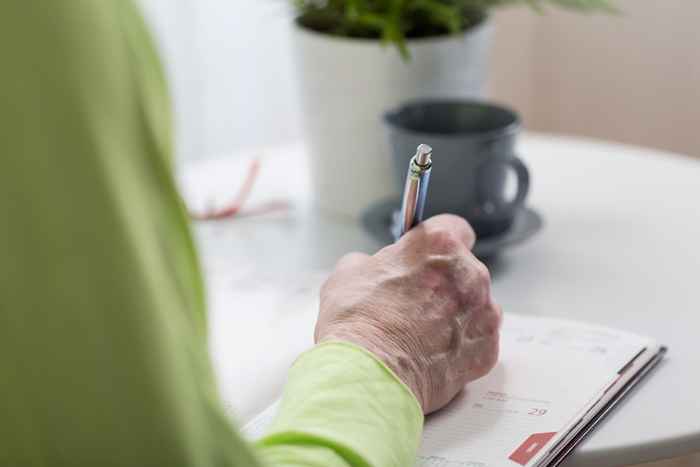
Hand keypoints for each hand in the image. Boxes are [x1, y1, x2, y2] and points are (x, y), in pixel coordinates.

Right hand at [315, 214, 501, 414]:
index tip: (428, 255)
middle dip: (443, 282)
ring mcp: (483, 313)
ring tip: (420, 333)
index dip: (438, 243)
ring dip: (455, 313)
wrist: (370, 375)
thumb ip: (371, 262)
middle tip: (413, 301)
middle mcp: (470, 273)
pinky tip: (431, 354)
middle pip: (464, 269)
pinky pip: (477, 340)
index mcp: (438, 245)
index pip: (453, 227)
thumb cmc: (358, 323)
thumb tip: (373, 269)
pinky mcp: (487, 350)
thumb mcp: (347, 274)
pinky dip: (460, 345)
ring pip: (475, 305)